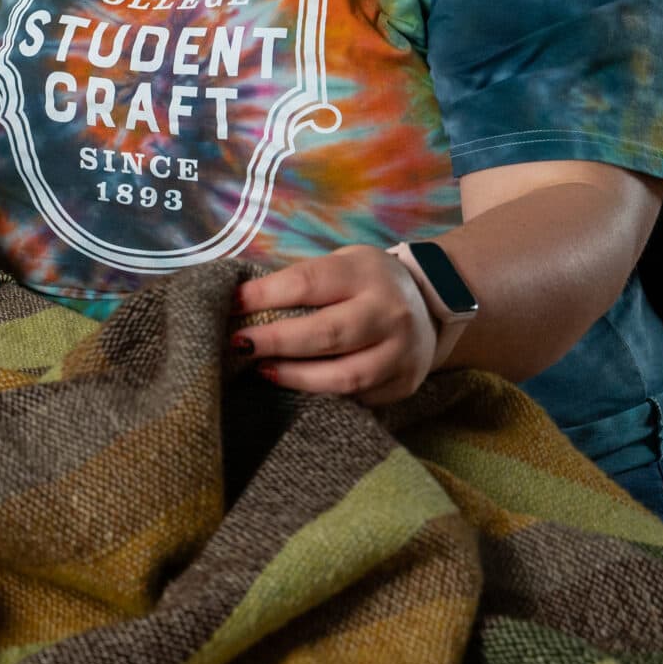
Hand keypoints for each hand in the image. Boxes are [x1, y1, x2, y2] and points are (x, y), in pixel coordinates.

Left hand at [230, 246, 444, 402]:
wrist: (431, 303)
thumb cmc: (366, 283)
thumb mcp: (342, 264)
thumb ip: (300, 281)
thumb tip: (240, 302)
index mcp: (366, 273)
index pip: (308, 283)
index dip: (264, 295)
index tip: (232, 305)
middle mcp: (389, 313)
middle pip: (326, 334)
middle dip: (276, 341)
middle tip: (239, 344)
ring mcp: (401, 353)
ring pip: (343, 376)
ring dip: (296, 377)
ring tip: (263, 371)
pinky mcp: (403, 385)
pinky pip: (357, 399)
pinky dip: (322, 397)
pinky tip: (297, 389)